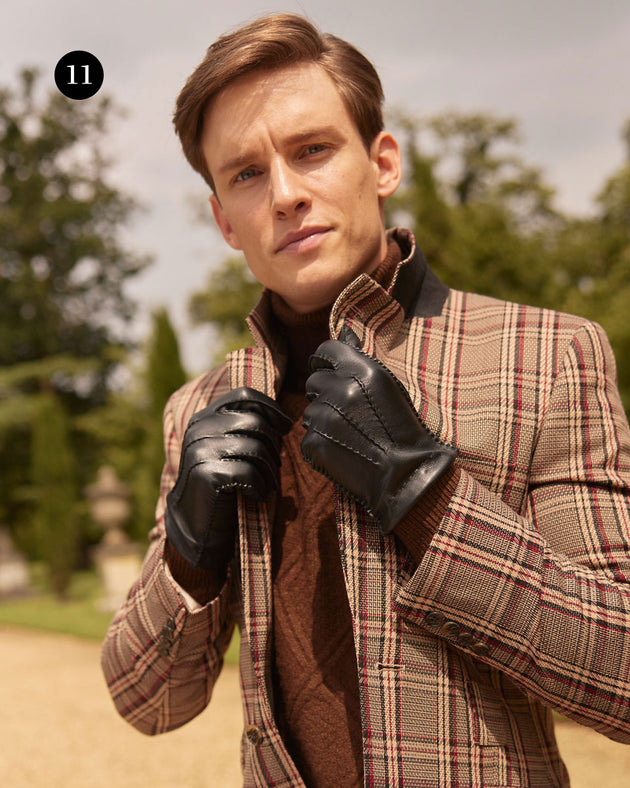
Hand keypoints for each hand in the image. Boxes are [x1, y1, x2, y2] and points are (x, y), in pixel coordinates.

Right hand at [165, 387, 291, 568]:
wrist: (194, 526)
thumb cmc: (221, 484)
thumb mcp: (227, 449)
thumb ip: (244, 429)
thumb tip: (285, 422)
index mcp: (204, 418)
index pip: (244, 396)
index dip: (271, 408)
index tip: (285, 427)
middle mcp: (199, 429)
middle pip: (256, 422)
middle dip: (273, 447)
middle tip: (273, 469)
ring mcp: (201, 450)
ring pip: (257, 448)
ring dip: (269, 471)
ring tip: (265, 484)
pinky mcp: (207, 474)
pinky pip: (250, 473)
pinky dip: (259, 487)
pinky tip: (254, 495)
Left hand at [302, 340, 456, 534]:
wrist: (406, 476)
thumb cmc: (403, 430)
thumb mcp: (389, 387)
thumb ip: (361, 362)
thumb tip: (343, 331)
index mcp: (363, 370)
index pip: (327, 349)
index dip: (325, 360)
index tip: (327, 370)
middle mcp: (340, 388)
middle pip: (314, 381)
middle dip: (324, 393)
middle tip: (345, 412)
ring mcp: (324, 417)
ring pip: (310, 411)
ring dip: (323, 421)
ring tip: (349, 435)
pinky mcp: (314, 442)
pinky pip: (309, 437)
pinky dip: (321, 444)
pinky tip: (344, 451)